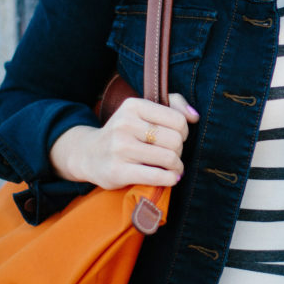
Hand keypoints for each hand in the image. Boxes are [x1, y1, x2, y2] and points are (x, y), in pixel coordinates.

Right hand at [49, 93, 199, 189]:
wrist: (89, 154)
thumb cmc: (124, 132)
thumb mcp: (142, 111)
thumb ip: (172, 105)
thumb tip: (194, 116)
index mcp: (133, 106)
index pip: (177, 120)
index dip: (184, 131)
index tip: (175, 137)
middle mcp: (124, 124)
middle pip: (175, 140)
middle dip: (179, 150)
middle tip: (172, 154)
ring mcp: (120, 148)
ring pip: (169, 158)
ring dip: (176, 166)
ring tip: (172, 167)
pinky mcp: (118, 171)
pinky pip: (157, 176)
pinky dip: (170, 178)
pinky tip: (170, 177)